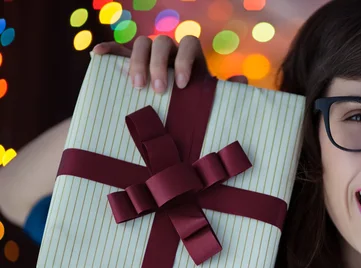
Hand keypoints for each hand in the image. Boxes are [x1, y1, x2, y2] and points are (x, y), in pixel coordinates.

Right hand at [92, 36, 246, 92]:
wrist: (176, 112)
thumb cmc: (194, 105)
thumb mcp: (209, 99)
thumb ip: (224, 90)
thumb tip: (242, 80)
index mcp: (190, 57)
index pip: (190, 44)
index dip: (185, 61)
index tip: (183, 85)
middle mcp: (170, 52)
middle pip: (162, 42)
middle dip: (159, 65)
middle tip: (158, 90)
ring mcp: (149, 55)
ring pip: (141, 43)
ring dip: (137, 62)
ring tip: (137, 86)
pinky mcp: (129, 62)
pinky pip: (117, 49)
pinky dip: (108, 50)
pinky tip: (98, 55)